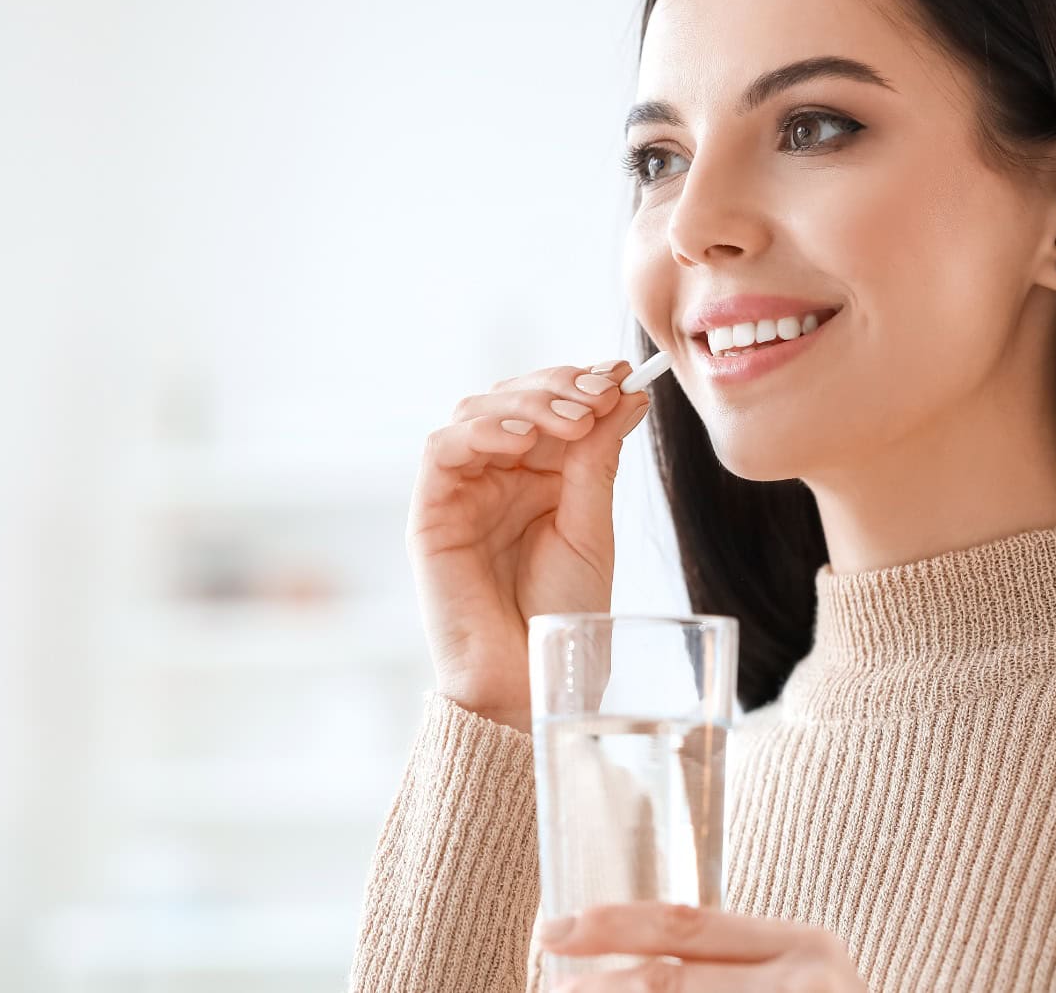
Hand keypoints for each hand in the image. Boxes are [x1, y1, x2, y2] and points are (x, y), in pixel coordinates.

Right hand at [406, 359, 651, 732]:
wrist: (530, 682)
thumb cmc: (562, 617)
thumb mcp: (591, 526)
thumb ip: (597, 458)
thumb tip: (625, 392)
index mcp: (540, 477)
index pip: (551, 404)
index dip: (581, 381)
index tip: (621, 374)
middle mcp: (497, 476)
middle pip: (513, 397)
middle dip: (558, 385)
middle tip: (598, 393)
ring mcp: (462, 492)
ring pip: (476, 410)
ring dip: (526, 402)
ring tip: (572, 418)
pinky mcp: (431, 513)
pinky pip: (442, 449)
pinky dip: (480, 431)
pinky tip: (521, 440)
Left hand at [538, 902, 865, 991]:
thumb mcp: (793, 979)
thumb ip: (729, 964)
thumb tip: (615, 967)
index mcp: (804, 947)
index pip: (688, 921)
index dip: (614, 923)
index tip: (554, 928)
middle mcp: (805, 984)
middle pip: (670, 979)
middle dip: (598, 985)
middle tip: (550, 986)